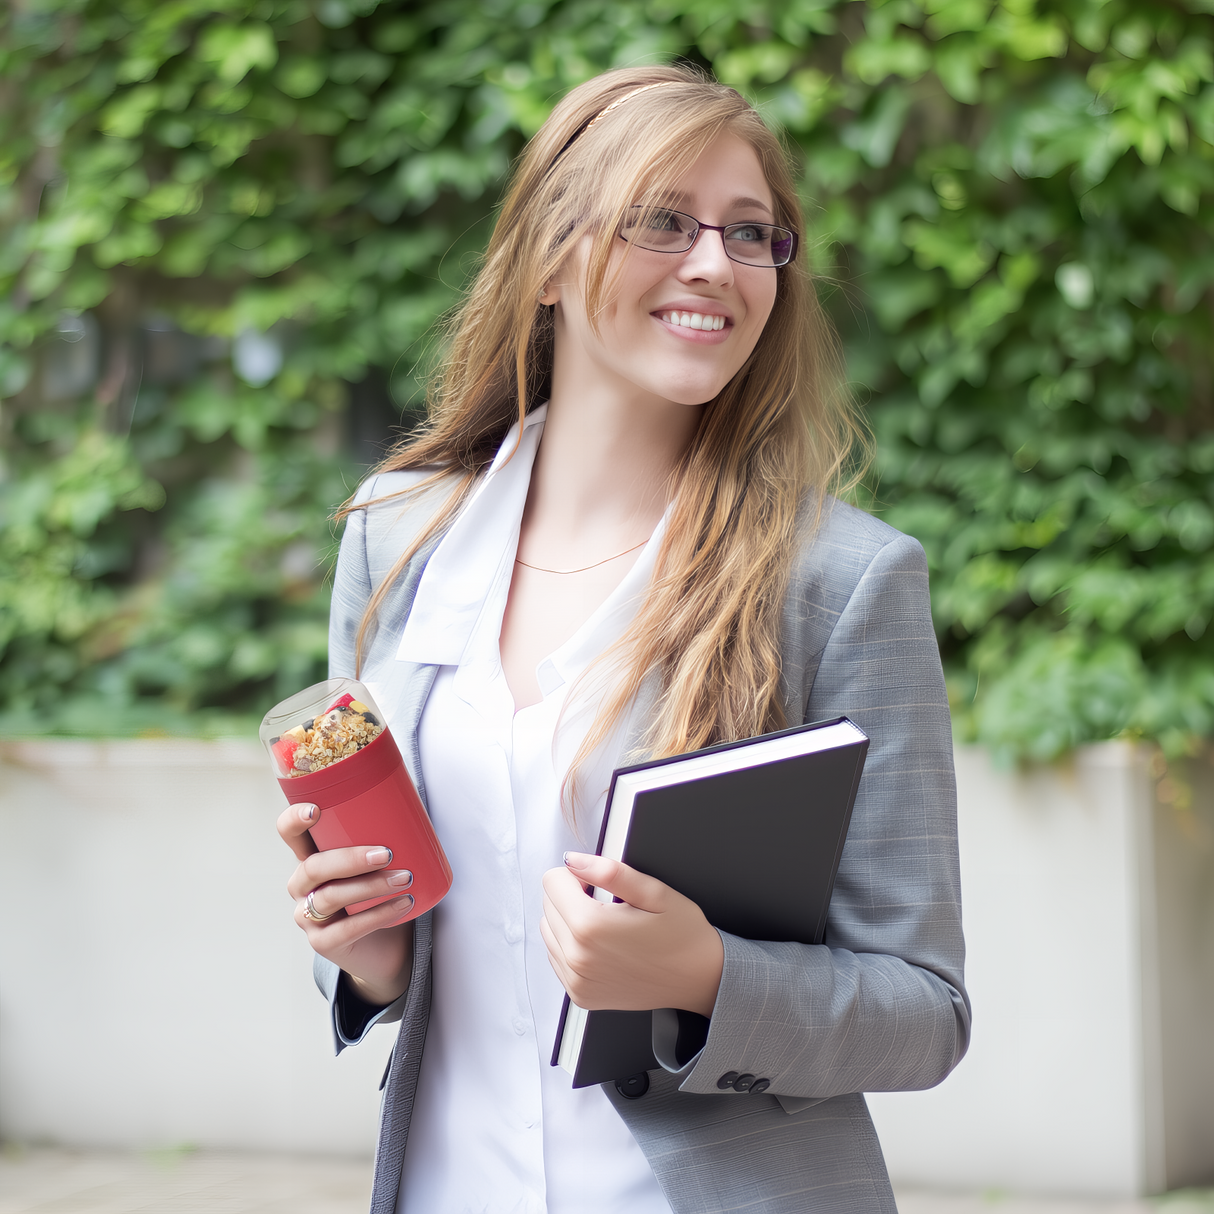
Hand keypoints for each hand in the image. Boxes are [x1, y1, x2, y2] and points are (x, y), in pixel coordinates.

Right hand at [278, 801, 414, 1006]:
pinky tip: (403, 904)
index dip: (294, 820)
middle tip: (387, 854)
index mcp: (311, 858)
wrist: (383, 947)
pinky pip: (347, 928)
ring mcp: (307, 916)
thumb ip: (381, 839)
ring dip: (371, 886)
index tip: (316, 811)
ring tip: (405, 879)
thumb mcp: (374, 864)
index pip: (290, 834)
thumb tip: (415, 811)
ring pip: (330, 897)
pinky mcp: (323, 943)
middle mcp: (302, 886)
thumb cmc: (378, 894)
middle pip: (313, 867)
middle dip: (350, 859)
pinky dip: (378, 914)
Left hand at [540, 852, 723, 1017]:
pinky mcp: (580, 995)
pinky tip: (601, 945)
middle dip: (571, 896)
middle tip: (607, 904)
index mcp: (591, 927)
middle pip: (547, 904)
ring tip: (605, 925)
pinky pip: (557, 958)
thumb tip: (574, 860)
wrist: (700, 978)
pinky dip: (571, 946)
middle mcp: (577, 958)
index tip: (599, 885)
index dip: (578, 874)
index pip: (552, 881)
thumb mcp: (654, 892)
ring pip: (548, 930)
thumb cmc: (682, 936)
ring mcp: (577, 980)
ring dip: (568, 921)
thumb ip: (609, 872)